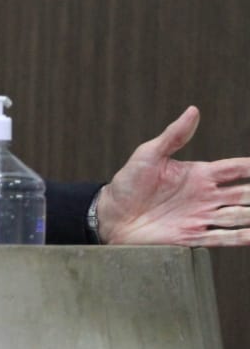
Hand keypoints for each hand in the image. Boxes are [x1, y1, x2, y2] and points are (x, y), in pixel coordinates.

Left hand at [96, 106, 249, 245]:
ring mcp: (201, 217)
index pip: (237, 169)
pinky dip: (241, 238)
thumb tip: (193, 110)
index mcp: (200, 175)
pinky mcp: (192, 236)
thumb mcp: (149, 154)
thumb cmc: (128, 182)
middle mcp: (206, 196)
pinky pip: (222, 238)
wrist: (111, 214)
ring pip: (240, 216)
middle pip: (245, 194)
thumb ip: (174, 135)